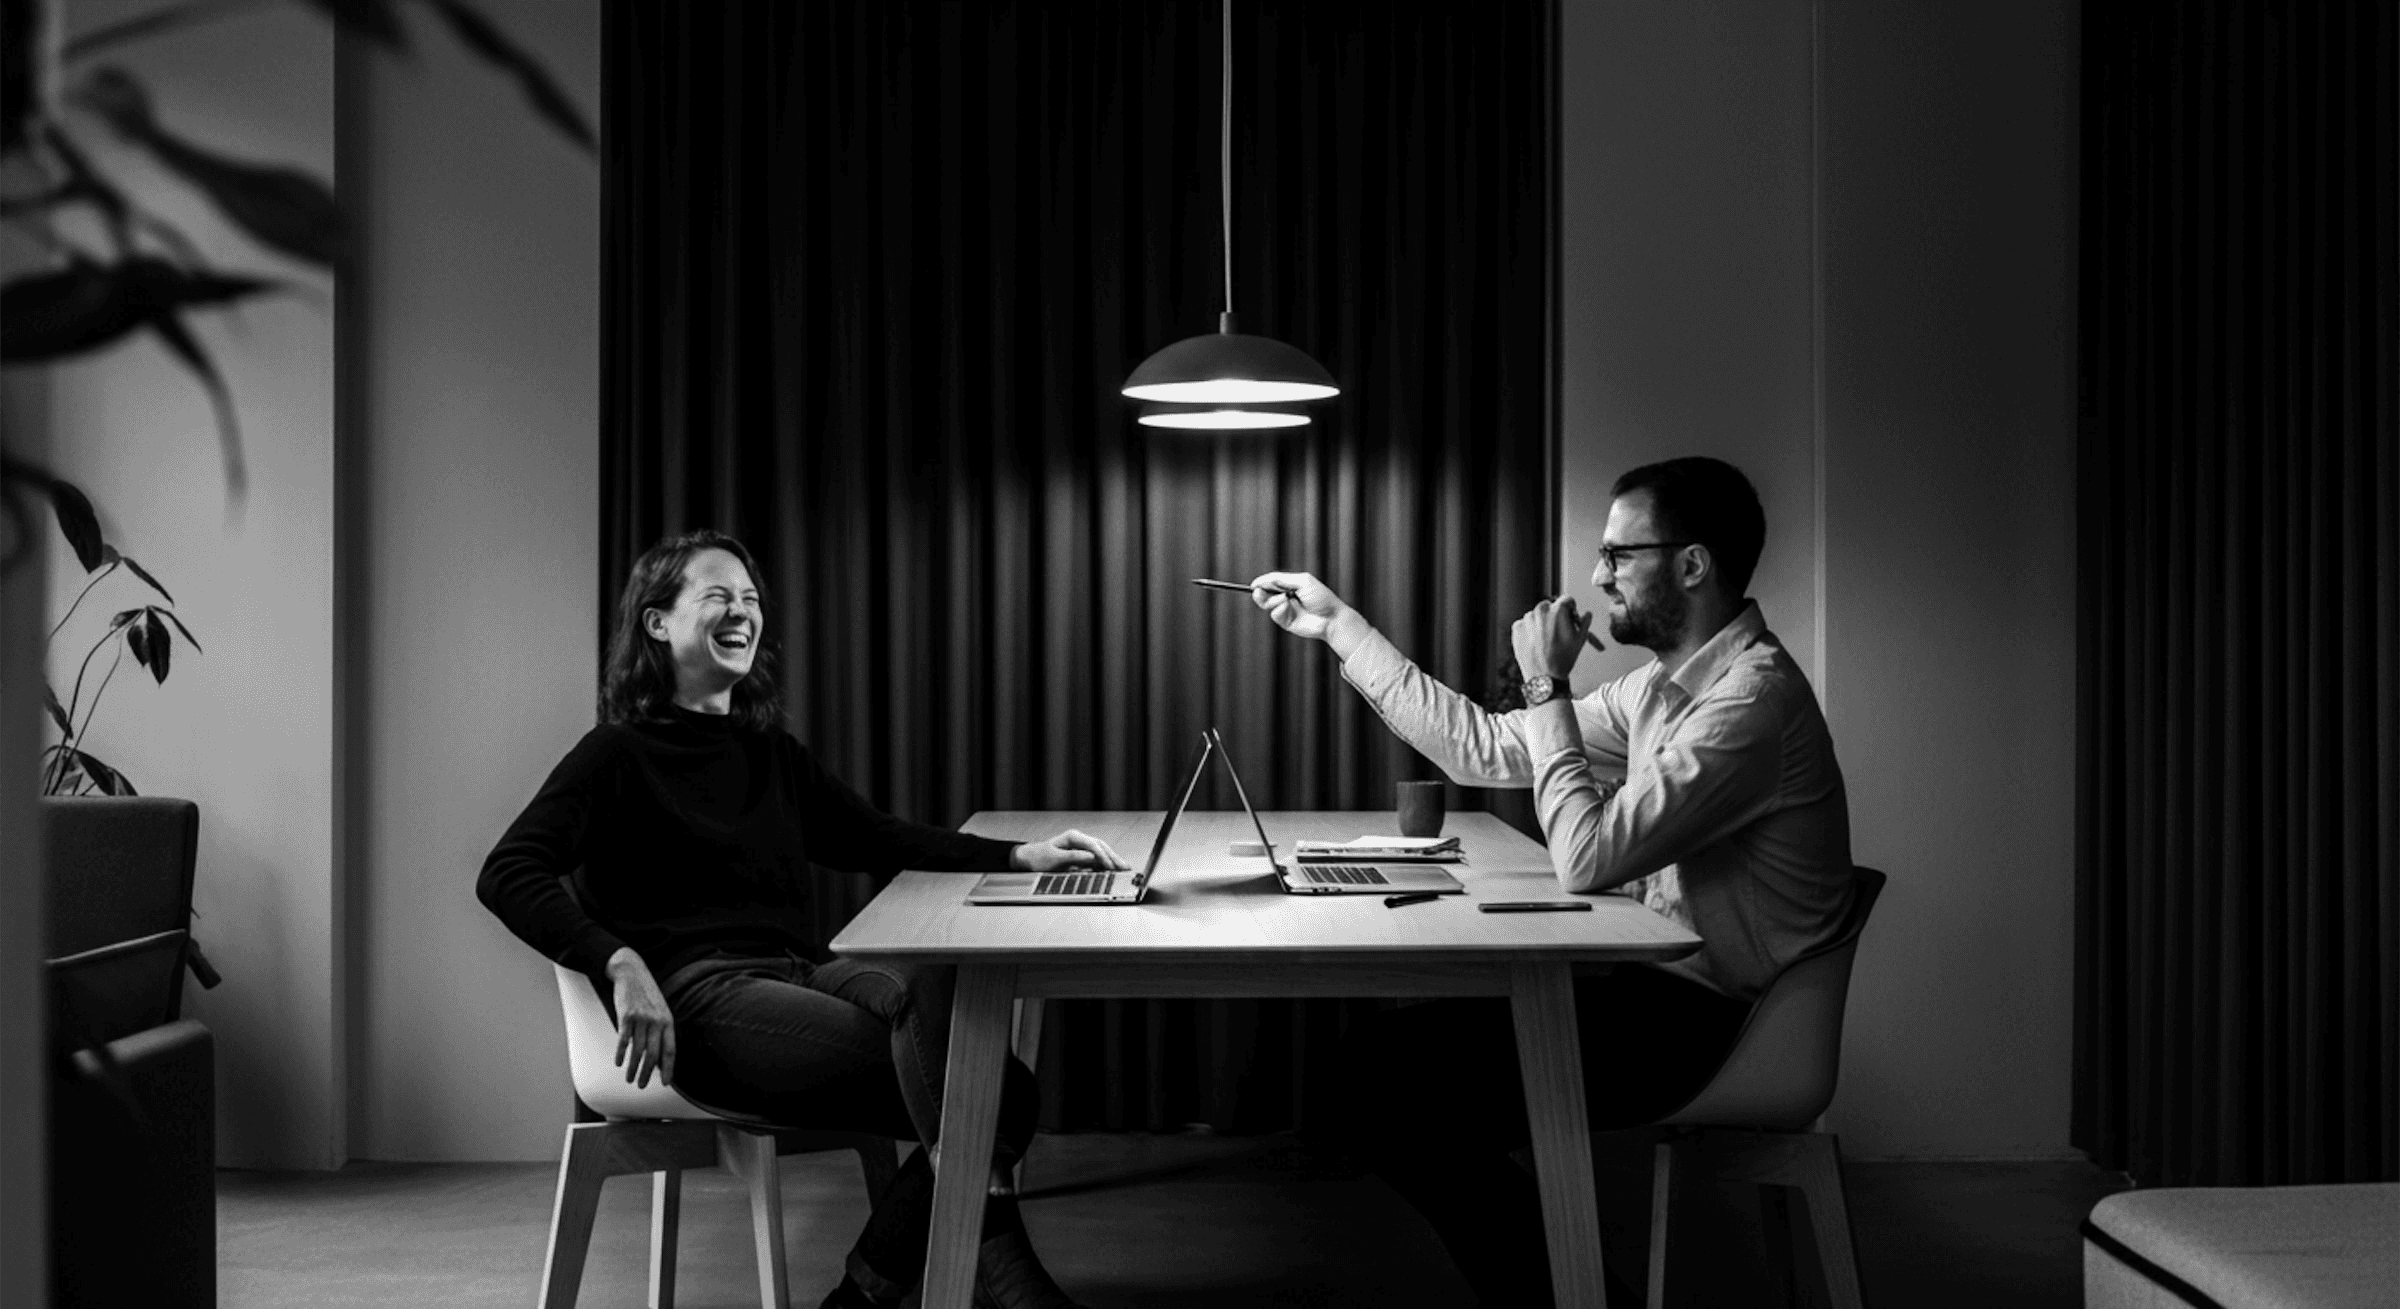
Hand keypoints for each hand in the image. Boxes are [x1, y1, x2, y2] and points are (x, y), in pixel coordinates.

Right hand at [606, 947, 675, 1087]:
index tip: (664, 1083)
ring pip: (638, 1050)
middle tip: (641, 1086)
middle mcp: (657, 1021)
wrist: (632, 972)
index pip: (670, 1050)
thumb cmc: (646, 994)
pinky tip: (618, 1063)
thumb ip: (661, 1030)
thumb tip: (659, 1055)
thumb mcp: (660, 1010)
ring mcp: (642, 1018)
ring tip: (629, 1079)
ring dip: (633, 1068)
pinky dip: (620, 1054)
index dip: (668, 1068)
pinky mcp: (626, 1015)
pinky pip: (623, 1040)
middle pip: (653, 1054)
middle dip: (647, 1074)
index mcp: (668, 1021)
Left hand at [1012, 829, 1127, 870]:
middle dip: (1113, 856)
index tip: (1110, 866)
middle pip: (1101, 846)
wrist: (1029, 858)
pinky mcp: (1080, 853)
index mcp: (1073, 836)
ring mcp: (1080, 845)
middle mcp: (1079, 838)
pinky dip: (1106, 862)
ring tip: (1124, 867)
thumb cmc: (1040, 858)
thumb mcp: (1055, 858)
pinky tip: (1114, 868)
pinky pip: (1096, 856)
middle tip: (1125, 867)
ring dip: (1112, 858)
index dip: (1103, 856)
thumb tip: (1092, 858)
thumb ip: (1074, 857)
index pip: (1093, 844)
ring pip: (1101, 850)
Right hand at [1249, 571, 1371, 657]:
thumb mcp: (1302, 581)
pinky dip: (1278, 609)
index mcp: (1290, 585)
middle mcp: (1286, 597)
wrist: (1331, 618)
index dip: (1261, 583)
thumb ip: (1282, 579)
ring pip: (1267, 604)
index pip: (1271, 582)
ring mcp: (1286, 610)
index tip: (1254, 584)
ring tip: (1284, 599)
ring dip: (1272, 600)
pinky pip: (1274, 614)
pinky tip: (1287, 607)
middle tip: (1258, 591)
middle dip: (1260, 592)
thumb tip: (1264, 580)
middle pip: (1265, 594)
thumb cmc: (1321, 597)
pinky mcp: (1286, 622)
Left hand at [1512, 597, 1593, 682]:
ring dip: (1541, 623)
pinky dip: (1529, 631)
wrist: (1545, 678)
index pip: (1567, 599)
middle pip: (1550, 606)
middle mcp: (1540, 610)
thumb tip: (1587, 614)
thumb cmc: (1564, 659)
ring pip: (1536, 615)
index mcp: (1558, 610)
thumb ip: (1584, 623)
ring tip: (1547, 640)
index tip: (1570, 615)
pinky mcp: (1516, 629)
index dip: (1571, 608)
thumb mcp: (1580, 640)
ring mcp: (1526, 619)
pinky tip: (1536, 643)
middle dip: (1555, 615)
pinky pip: (1524, 625)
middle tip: (1558, 630)